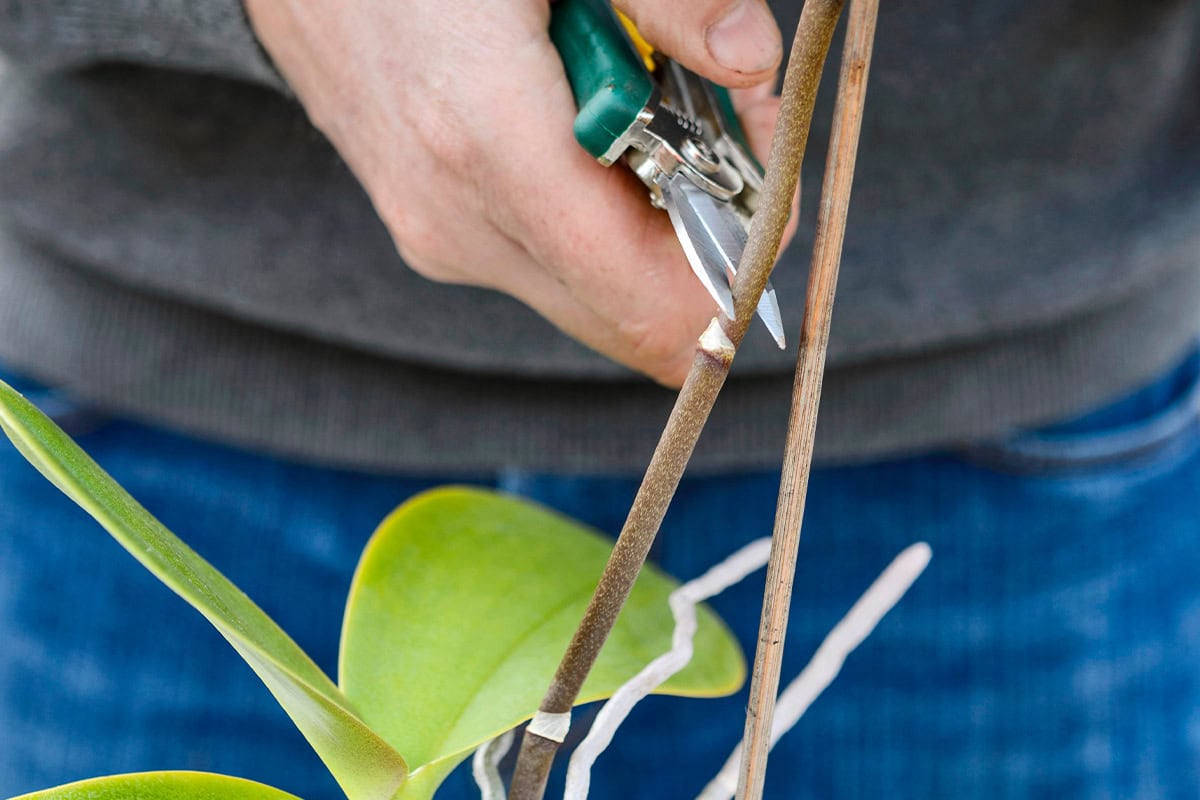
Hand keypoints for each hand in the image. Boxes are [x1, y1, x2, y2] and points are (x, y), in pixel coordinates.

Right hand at [245, 0, 790, 386]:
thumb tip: (755, 58)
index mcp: (492, 143)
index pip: (653, 302)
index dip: (739, 270)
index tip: (769, 193)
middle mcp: (461, 220)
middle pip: (635, 322)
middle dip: (706, 249)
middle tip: (724, 143)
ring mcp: (441, 239)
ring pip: (597, 301)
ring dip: (651, 234)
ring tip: (647, 124)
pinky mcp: (432, 237)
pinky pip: (551, 270)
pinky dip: (597, 226)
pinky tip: (587, 140)